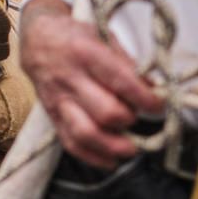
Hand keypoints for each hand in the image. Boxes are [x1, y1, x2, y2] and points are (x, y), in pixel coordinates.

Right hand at [20, 0, 160, 168]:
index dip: (145, 98)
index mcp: (85, 53)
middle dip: (129, 119)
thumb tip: (153, 88)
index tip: (159, 105)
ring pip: (86, 133)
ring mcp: (58, 101)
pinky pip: (71, 144)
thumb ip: (127, 63)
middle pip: (105, 112)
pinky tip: (112, 161)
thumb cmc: (76, 37)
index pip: (120, 80)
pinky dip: (94, 158)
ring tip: (131, 148)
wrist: (38, 40)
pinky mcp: (53, 117)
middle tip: (139, 117)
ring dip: (113, 146)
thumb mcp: (103, 36)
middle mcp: (69, 79)